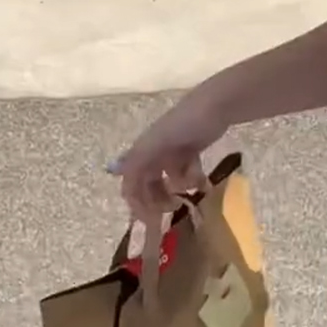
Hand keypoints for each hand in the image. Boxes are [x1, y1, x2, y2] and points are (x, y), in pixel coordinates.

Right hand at [110, 93, 227, 224]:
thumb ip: (135, 158)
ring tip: (196, 187)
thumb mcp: (156, 142)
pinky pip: (186, 173)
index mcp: (141, 152)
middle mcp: (153, 154)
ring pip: (169, 181)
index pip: (131, 184)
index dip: (137, 203)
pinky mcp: (189, 152)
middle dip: (158, 199)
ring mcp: (171, 153)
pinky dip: (194, 179)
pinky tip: (205, 182)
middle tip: (174, 208)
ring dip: (179, 188)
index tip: (151, 220)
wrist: (216, 106)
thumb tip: (110, 170)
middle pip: (148, 185)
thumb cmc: (183, 123)